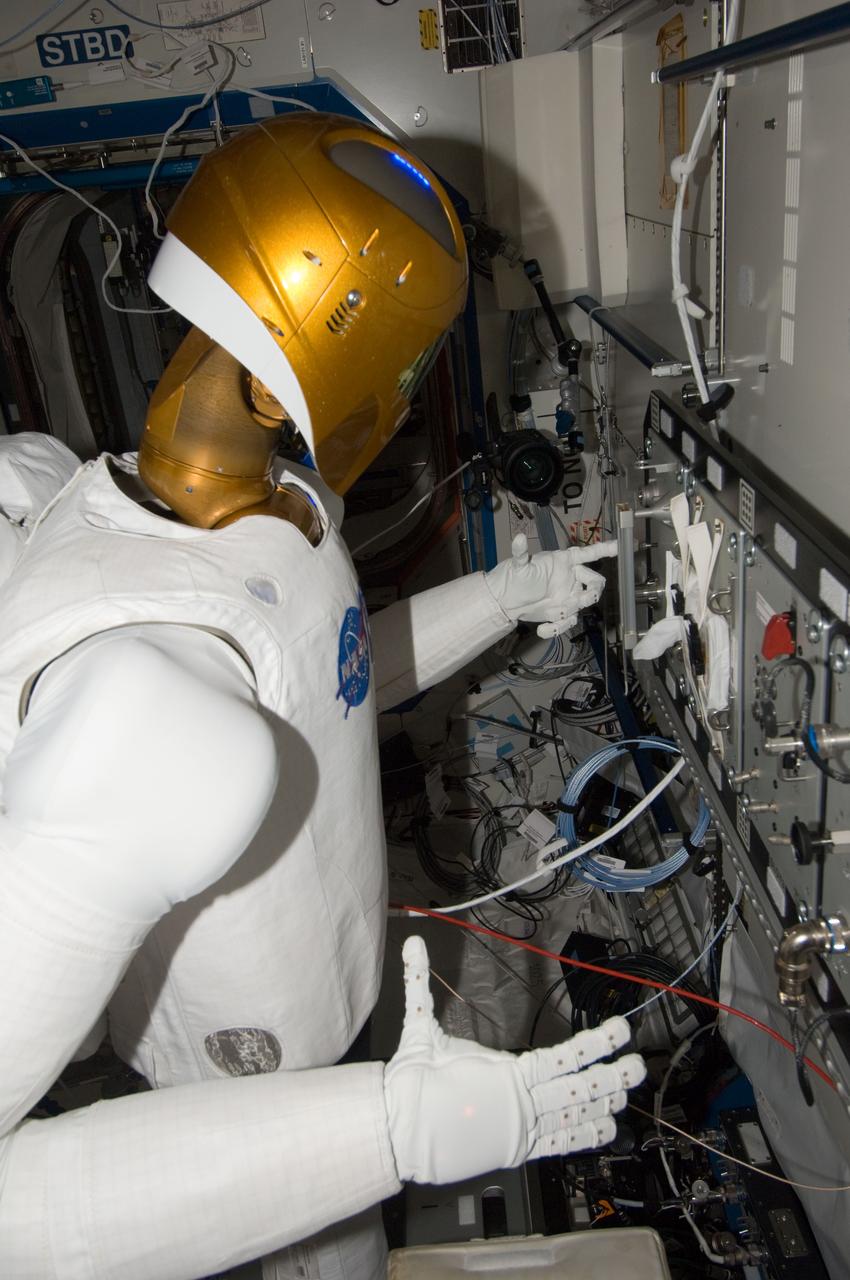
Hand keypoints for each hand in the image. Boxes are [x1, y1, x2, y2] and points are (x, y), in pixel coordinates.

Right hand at [383, 936, 644, 1184]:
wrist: (398, 1130)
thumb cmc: (413, 1082)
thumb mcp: (420, 1027)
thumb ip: (418, 982)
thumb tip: (412, 941)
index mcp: (509, 1072)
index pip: (565, 1056)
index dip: (597, 1042)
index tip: (620, 1030)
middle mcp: (522, 1102)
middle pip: (579, 1087)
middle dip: (613, 1075)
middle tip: (638, 1065)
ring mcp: (522, 1128)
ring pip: (575, 1116)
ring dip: (604, 1103)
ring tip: (626, 1094)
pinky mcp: (516, 1149)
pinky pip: (559, 1144)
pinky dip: (584, 1136)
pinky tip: (604, 1130)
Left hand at [484, 533, 617, 637]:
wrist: (508, 600)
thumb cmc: (516, 577)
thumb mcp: (518, 566)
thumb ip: (520, 553)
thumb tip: (517, 538)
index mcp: (565, 562)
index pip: (589, 554)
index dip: (606, 549)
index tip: (623, 545)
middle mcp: (571, 578)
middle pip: (595, 584)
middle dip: (592, 593)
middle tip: (580, 601)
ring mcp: (568, 596)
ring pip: (583, 605)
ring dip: (570, 612)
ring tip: (552, 616)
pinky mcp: (562, 612)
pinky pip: (568, 621)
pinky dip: (556, 628)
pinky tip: (542, 630)